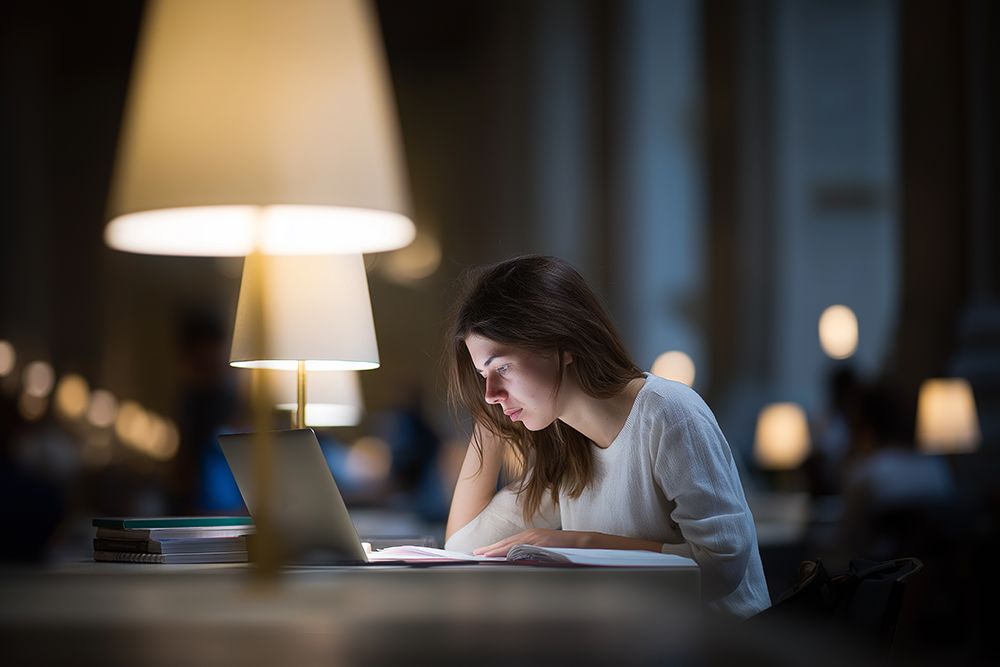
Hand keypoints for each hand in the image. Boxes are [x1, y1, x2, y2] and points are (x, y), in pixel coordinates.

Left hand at [473, 529, 591, 556]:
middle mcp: (530, 535)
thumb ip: (533, 554)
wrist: (582, 543)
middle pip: (506, 542)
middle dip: (490, 548)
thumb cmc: (565, 549)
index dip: (494, 548)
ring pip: (511, 544)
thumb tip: (520, 563)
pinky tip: (501, 555)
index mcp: (530, 537)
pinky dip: (511, 551)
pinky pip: (523, 547)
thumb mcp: (545, 550)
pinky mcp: (541, 542)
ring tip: (482, 554)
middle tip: (475, 553)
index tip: (481, 552)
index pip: (508, 543)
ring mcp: (535, 537)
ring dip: (496, 550)